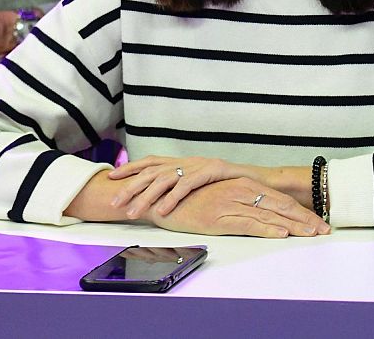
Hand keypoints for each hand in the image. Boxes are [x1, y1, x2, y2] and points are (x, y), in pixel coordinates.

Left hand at [108, 155, 254, 218]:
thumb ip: (183, 185)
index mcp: (184, 162)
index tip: (111, 177)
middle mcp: (189, 160)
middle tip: (115, 203)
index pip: (152, 161)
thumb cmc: (231, 186)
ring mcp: (200, 164)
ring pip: (166, 178)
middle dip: (131, 186)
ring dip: (147, 196)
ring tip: (133, 212)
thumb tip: (159, 196)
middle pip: (153, 171)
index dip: (131, 167)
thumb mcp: (202, 184)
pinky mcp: (213, 170)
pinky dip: (173, 197)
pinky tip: (162, 210)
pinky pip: (187, 185)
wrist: (262, 181)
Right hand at [146, 177, 328, 238]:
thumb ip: (247, 202)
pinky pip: (247, 224)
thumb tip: (270, 214)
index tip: (319, 223)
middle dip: (305, 220)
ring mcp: (231, 204)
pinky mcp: (219, 217)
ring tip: (311, 233)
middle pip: (281, 207)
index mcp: (246, 186)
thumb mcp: (226, 196)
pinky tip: (280, 233)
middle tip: (324, 230)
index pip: (282, 201)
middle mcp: (242, 192)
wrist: (164, 198)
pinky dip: (266, 229)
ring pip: (269, 216)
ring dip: (293, 226)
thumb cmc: (195, 199)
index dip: (303, 213)